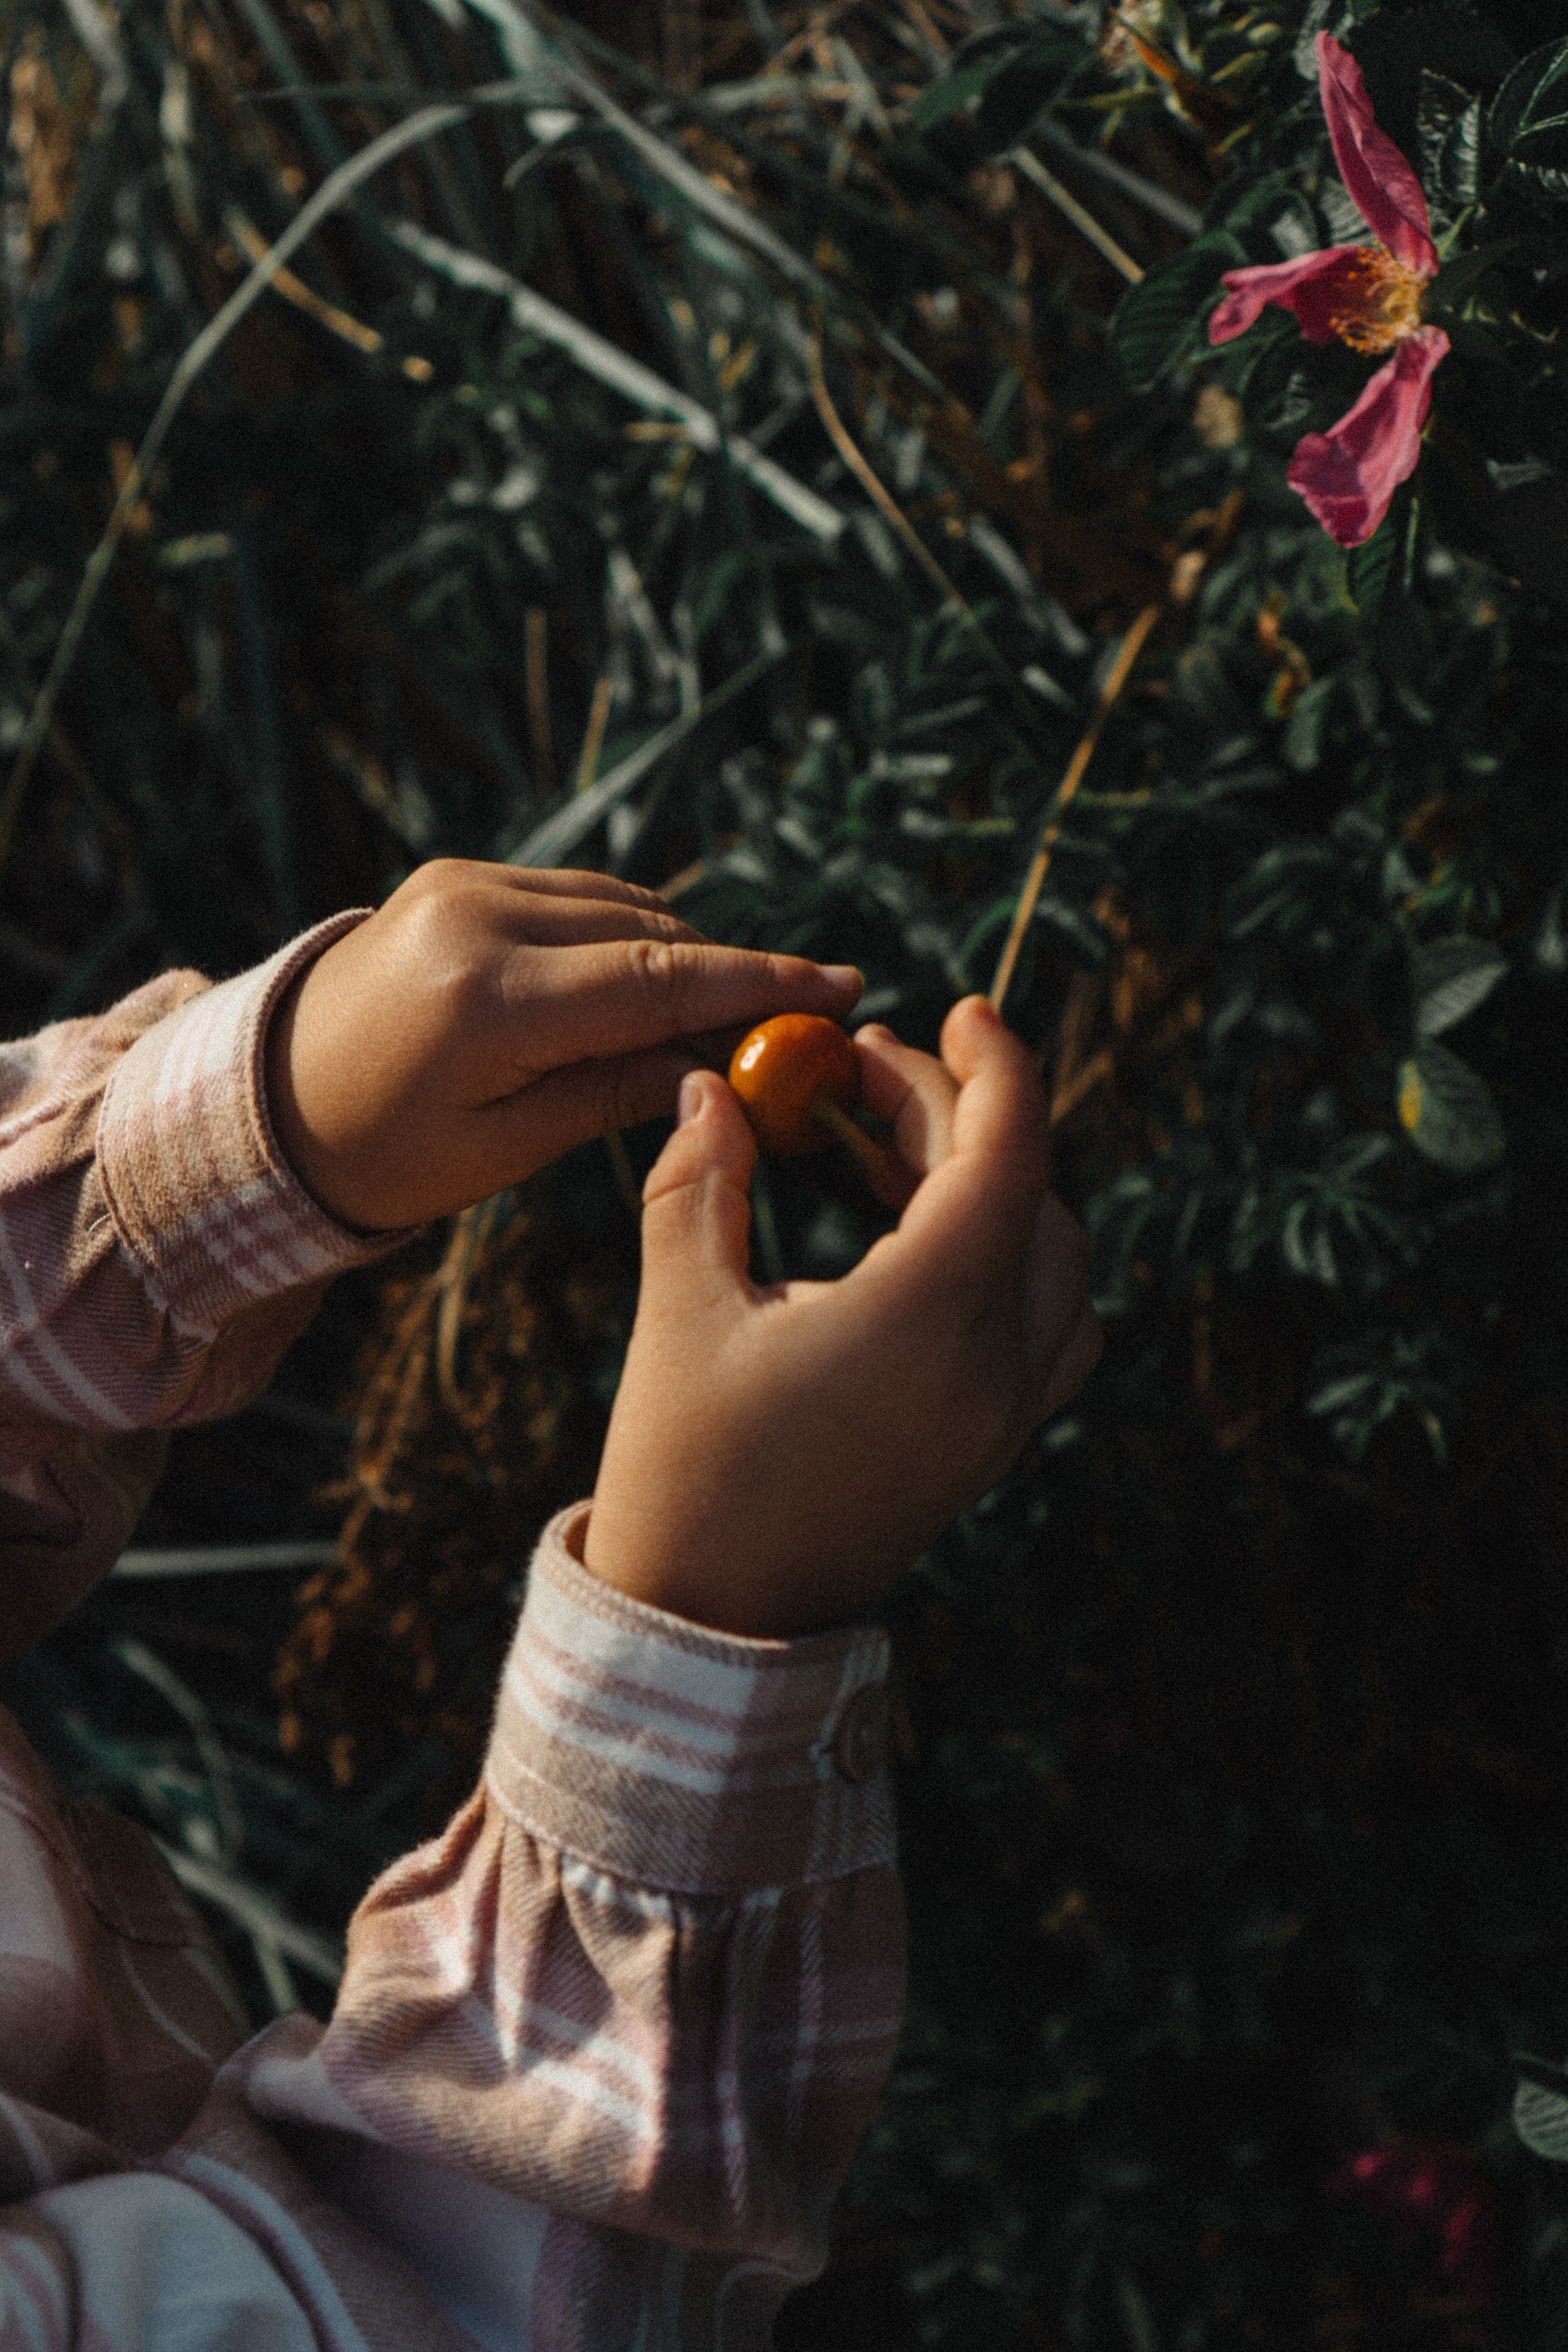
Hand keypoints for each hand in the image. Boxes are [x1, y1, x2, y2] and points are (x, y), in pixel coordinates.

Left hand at [264, 860, 862, 1229]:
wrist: (263, 1104)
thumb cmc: (384, 1153)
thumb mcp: (506, 1148)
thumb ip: (618, 1091)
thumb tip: (724, 1064)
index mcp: (483, 1002)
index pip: (655, 981)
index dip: (759, 986)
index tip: (841, 985)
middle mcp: (474, 919)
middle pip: (650, 934)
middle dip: (729, 980)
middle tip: (794, 1035)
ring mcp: (461, 884)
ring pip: (622, 907)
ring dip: (681, 957)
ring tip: (722, 1026)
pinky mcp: (457, 875)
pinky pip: (577, 897)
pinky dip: (627, 936)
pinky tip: (651, 989)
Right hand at [583, 996, 1102, 1636]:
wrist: (711, 1630)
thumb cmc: (685, 1472)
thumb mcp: (680, 1314)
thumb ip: (701, 1184)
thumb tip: (711, 1086)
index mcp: (929, 1318)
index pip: (1007, 1153)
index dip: (994, 1064)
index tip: (956, 1007)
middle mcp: (994, 1364)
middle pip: (1028, 1195)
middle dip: (961, 1116)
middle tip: (863, 1078)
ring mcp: (1005, 1415)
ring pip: (1055, 1261)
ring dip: (995, 1186)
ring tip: (887, 1151)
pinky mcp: (992, 1447)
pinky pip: (1050, 1329)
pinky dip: (1013, 1261)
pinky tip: (928, 1241)